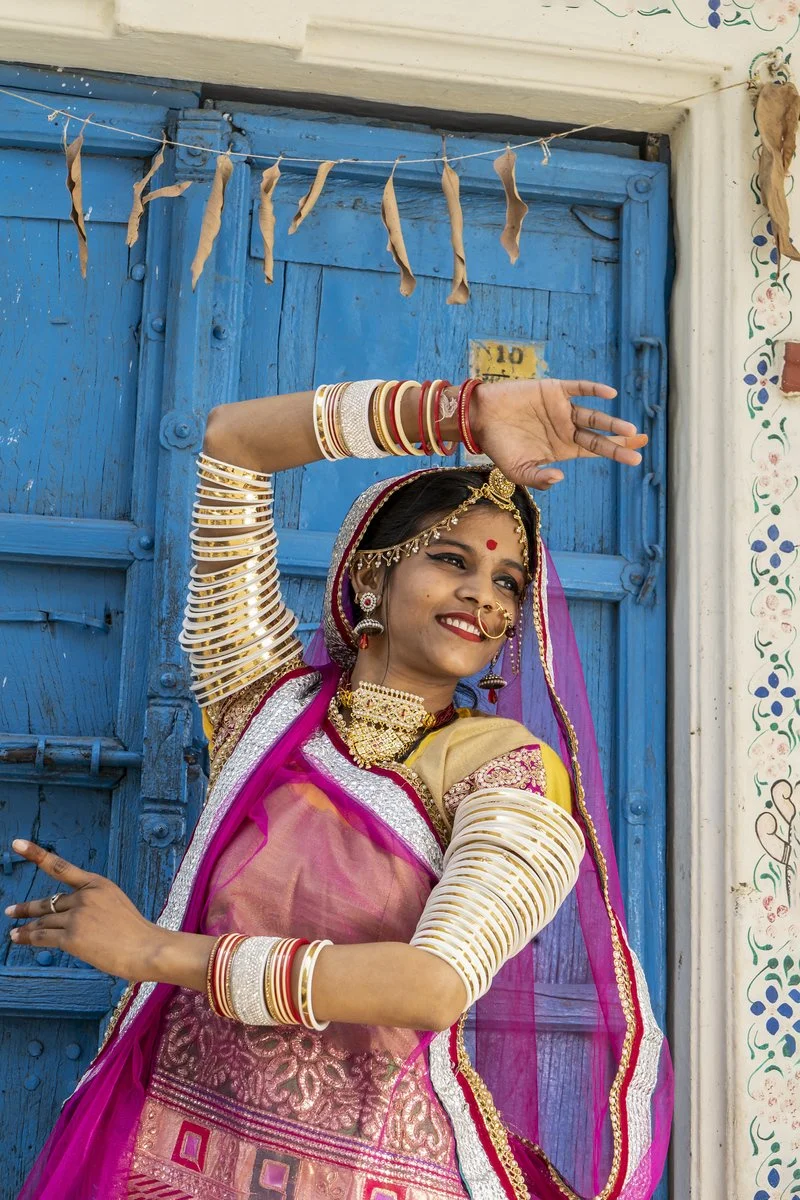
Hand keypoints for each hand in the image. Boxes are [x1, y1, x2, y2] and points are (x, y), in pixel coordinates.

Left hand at [4, 839, 163, 982]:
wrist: (146, 948)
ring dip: (26, 927)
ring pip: (43, 921)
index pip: (61, 866)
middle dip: (27, 908)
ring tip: (14, 931)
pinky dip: (27, 937)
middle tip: (11, 910)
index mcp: (97, 883)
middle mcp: (84, 896)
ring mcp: (77, 916)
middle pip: (48, 902)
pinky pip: (43, 936)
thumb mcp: (115, 904)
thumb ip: (91, 904)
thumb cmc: (135, 931)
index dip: (36, 854)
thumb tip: (65, 916)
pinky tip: (19, 938)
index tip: (17, 843)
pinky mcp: (72, 937)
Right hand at [471, 378, 647, 489]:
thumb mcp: (518, 471)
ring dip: (610, 421)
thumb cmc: (499, 446)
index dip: (617, 452)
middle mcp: (567, 428)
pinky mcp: (554, 390)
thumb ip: (539, 478)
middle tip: (640, 445)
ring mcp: (562, 409)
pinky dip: (593, 390)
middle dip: (620, 441)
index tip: (637, 458)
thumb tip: (561, 477)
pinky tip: (610, 394)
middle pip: (599, 434)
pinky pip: (578, 388)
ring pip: (592, 415)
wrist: (480, 418)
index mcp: (564, 448)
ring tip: (629, 431)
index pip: (596, 450)